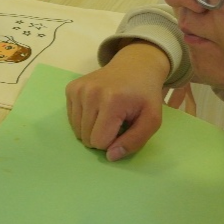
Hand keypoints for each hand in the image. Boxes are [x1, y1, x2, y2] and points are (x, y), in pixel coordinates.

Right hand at [65, 41, 170, 160]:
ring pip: (77, 130)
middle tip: (116, 121)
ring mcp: (78, 89)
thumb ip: (134, 142)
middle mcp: (90, 93)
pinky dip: (83, 120)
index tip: (123, 128)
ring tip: (106, 114)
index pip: (99, 142)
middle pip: (86, 138)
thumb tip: (110, 157)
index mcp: (112, 101)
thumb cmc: (145, 95)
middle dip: (101, 136)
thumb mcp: (152, 120)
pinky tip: (96, 108)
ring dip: (91, 129)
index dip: (113, 141)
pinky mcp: (71, 88)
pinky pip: (71, 119)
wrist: (135, 66)